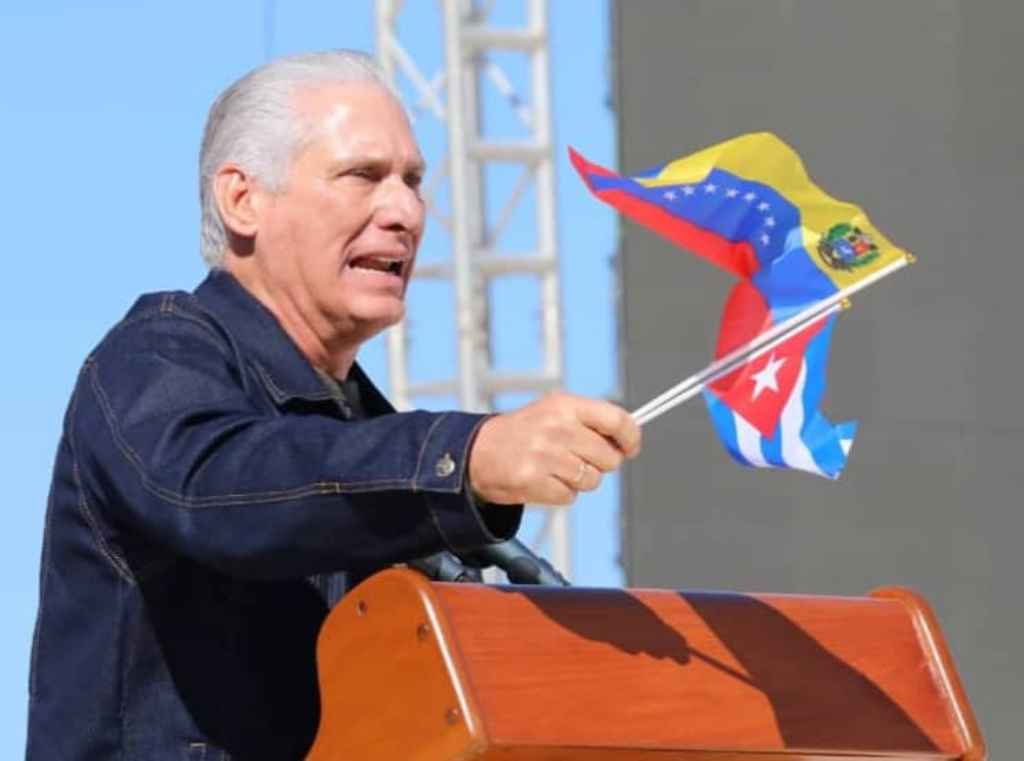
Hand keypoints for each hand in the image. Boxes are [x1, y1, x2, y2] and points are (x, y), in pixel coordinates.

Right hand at [468, 392, 641, 505]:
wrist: (478, 452)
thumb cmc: (523, 433)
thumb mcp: (554, 412)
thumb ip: (590, 422)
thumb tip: (627, 440)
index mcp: (565, 406)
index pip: (617, 419)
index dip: (631, 437)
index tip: (631, 447)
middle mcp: (557, 428)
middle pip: (609, 458)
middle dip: (600, 464)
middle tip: (578, 459)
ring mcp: (546, 456)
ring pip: (591, 480)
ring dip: (578, 480)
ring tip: (555, 468)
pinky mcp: (534, 481)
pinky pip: (570, 497)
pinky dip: (560, 493)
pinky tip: (543, 480)